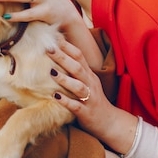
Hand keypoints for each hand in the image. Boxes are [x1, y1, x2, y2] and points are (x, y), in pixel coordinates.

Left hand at [48, 39, 138, 156]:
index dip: (67, 46)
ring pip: (78, 86)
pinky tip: (55, 97)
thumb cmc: (92, 99)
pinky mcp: (86, 113)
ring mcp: (89, 98)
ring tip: (51, 72)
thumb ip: (76, 70)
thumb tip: (59, 55)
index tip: (54, 37)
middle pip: (77, 68)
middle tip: (48, 48)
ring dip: (65, 79)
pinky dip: (66, 101)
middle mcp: (90, 84)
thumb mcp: (87, 82)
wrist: (109, 121)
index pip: (79, 56)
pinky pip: (76, 106)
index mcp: (89, 75)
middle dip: (63, 57)